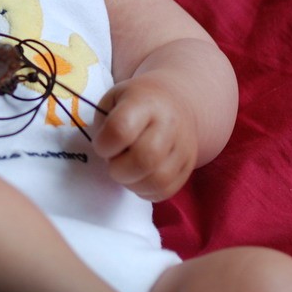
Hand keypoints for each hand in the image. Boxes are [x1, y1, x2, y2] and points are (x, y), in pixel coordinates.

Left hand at [92, 75, 197, 201]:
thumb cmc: (135, 102)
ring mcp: (184, 146)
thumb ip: (104, 125)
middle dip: (118, 169)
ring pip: (158, 180)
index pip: (120, 129)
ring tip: (126, 171)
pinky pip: (166, 190)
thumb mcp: (113, 100)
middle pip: (144, 159)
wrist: (174, 102)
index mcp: (144, 102)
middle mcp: (169, 122)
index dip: (104, 144)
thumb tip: (107, 155)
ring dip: (132, 183)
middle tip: (113, 162)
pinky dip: (146, 191)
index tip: (102, 144)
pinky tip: (139, 177)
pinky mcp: (189, 165)